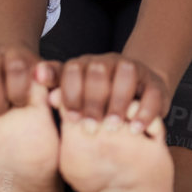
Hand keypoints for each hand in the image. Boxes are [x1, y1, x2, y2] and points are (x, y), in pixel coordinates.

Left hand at [52, 53, 169, 128]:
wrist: (136, 93)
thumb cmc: (96, 101)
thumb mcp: (75, 94)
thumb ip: (56, 85)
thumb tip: (37, 76)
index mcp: (85, 64)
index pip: (74, 69)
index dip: (71, 94)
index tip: (72, 119)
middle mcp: (108, 61)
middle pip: (99, 71)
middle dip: (93, 101)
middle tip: (90, 128)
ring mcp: (134, 69)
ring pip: (126, 75)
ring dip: (118, 102)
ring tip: (113, 127)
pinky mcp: (155, 83)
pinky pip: (152, 92)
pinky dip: (144, 112)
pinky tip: (135, 129)